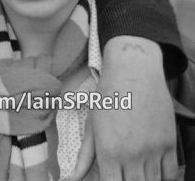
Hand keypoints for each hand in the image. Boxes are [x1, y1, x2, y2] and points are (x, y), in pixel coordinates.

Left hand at [71, 36, 177, 180]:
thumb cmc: (107, 97)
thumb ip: (85, 157)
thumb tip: (70, 178)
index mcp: (109, 151)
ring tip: (135, 173)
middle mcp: (132, 154)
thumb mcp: (92, 126)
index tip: (110, 180)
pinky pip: (172, 173)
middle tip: (123, 175)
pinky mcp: (169, 142)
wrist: (134, 72)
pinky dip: (164, 178)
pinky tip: (154, 173)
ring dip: (145, 180)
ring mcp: (153, 149)